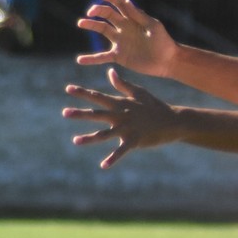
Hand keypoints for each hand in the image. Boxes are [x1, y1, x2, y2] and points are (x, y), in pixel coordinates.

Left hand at [63, 69, 180, 168]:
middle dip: (80, 113)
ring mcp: (127, 128)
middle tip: (64, 112)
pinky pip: (121, 151)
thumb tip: (109, 72)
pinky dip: (113, 159)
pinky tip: (103, 165)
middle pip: (97, 114)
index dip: (83, 93)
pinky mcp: (135, 141)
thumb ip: (122, 84)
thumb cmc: (155, 106)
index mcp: (120, 103)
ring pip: (104, 134)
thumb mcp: (139, 92)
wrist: (173, 121)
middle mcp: (121, 115)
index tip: (68, 88)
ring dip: (89, 138)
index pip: (98, 97)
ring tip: (75, 141)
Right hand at [76, 0, 177, 75]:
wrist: (167, 60)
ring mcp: (120, 41)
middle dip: (98, 11)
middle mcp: (124, 27)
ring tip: (81, 23)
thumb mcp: (153, 26)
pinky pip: (102, 56)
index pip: (119, 4)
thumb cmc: (163, 41)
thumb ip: (139, 15)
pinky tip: (80, 60)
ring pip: (102, 30)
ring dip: (91, 25)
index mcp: (133, 18)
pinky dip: (91, 59)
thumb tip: (126, 1)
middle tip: (90, 12)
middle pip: (107, 15)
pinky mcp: (119, 55)